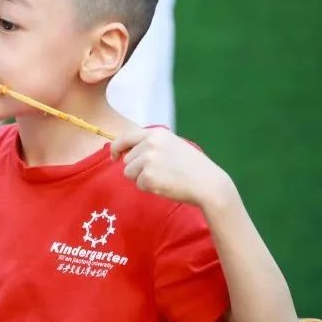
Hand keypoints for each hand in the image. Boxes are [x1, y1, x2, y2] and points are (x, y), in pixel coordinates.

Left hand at [110, 127, 234, 208]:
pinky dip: (149, 188)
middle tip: (159, 171)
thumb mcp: (171, 145)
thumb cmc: (191, 166)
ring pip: (129, 173)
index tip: (114, 156)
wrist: (207, 183)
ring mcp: (147, 160)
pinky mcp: (147, 177)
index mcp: (156, 133)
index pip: (125, 137)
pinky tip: (165, 184)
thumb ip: (150, 144)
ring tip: (163, 177)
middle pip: (127, 159)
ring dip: (141, 178)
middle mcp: (149, 144)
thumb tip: (125, 151)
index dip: (117, 148)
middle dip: (137, 168)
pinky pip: (138, 185)